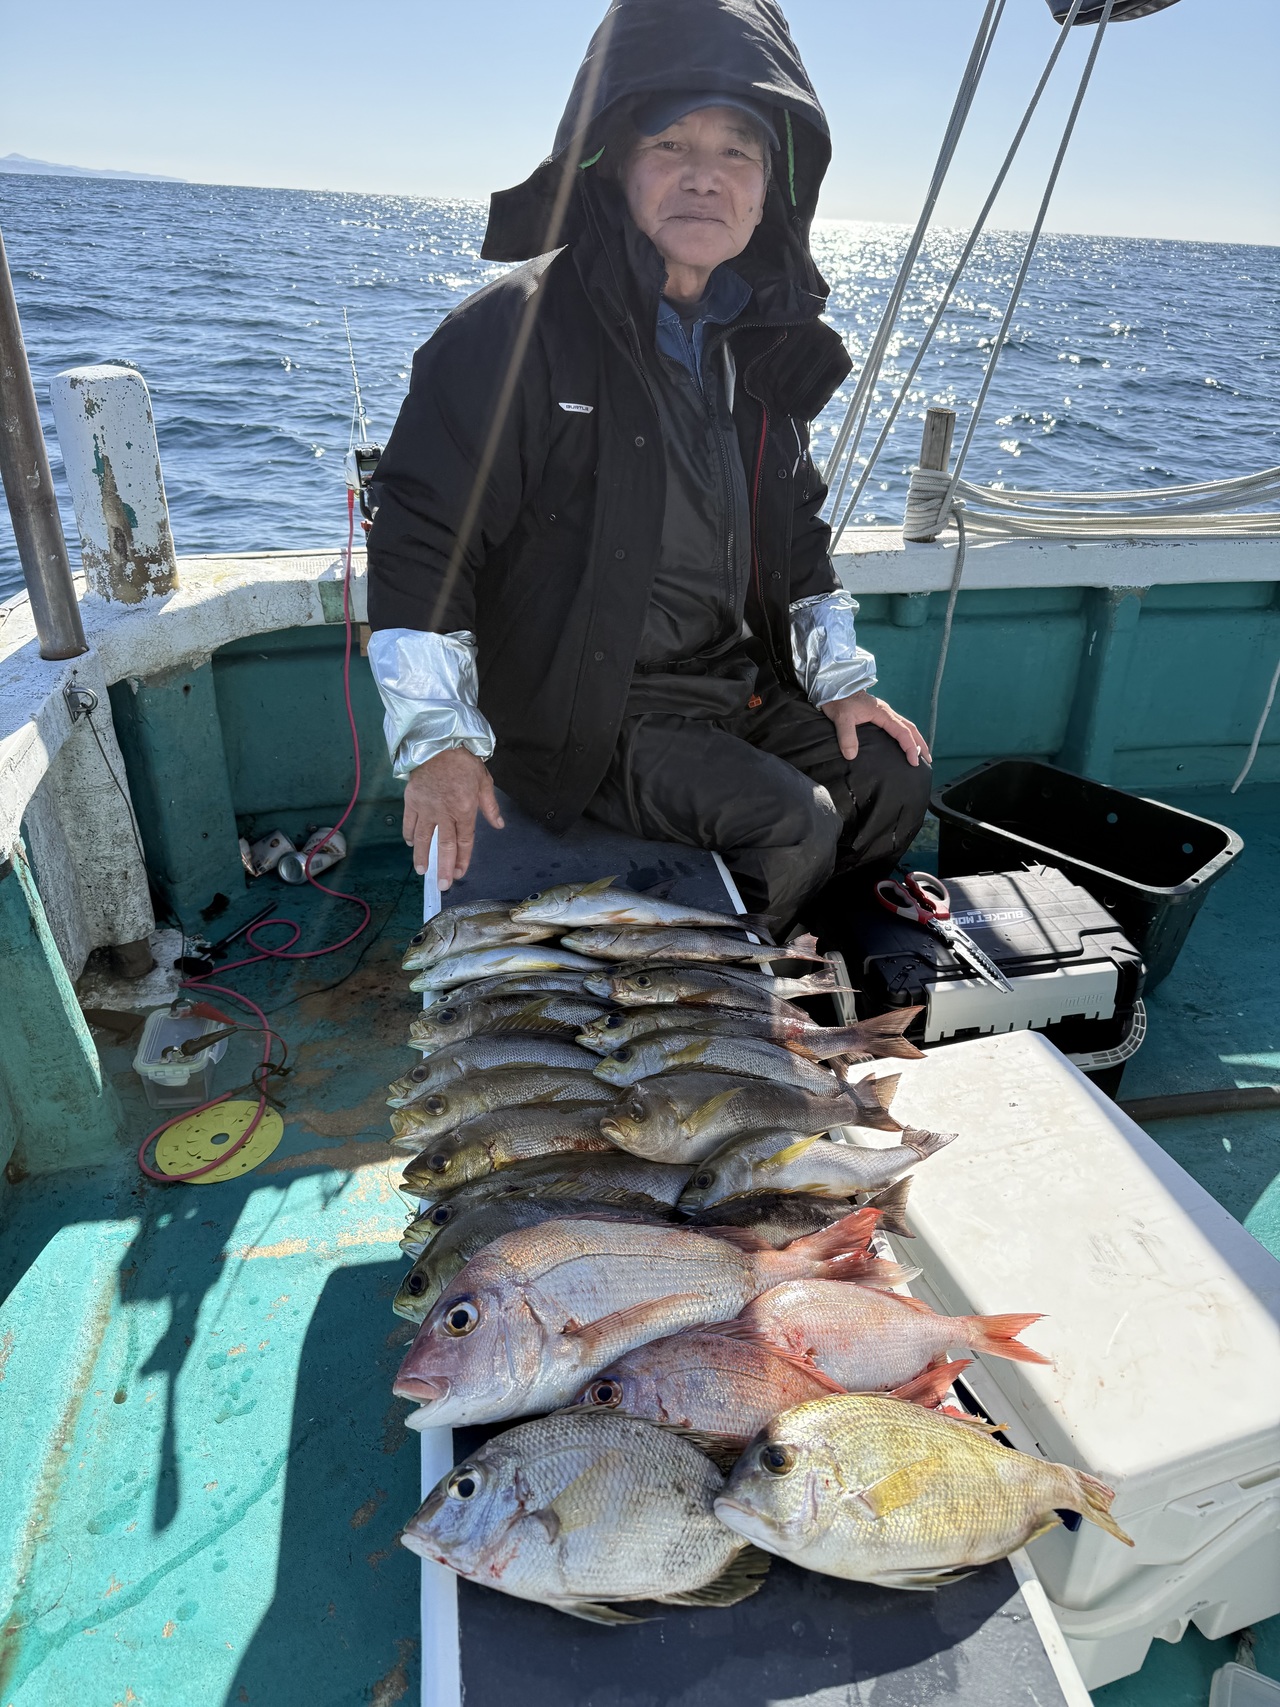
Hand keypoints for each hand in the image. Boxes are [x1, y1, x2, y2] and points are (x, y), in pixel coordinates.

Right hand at [402, 748, 503, 887]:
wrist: (438, 742)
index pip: (464, 841)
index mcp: (464, 809)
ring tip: (422, 871)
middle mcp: (444, 812)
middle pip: (444, 845)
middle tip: (442, 885)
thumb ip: (490, 806)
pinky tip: (410, 844)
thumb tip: (499, 825)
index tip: (459, 874)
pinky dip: (409, 834)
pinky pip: (410, 822)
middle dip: (443, 867)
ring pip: (423, 837)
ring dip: (422, 856)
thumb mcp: (484, 781)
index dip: (462, 859)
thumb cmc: (464, 761)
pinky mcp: (412, 800)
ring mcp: (426, 807)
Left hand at [822, 691, 930, 766]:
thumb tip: (851, 755)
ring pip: (906, 726)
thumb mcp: (841, 718)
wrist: (833, 687)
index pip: (902, 732)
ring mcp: (884, 712)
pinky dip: (906, 735)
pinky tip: (903, 743)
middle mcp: (887, 712)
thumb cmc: (838, 700)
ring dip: (915, 739)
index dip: (910, 747)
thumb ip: (846, 736)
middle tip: (928, 759)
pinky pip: (898, 725)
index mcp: (882, 713)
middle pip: (910, 728)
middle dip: (921, 744)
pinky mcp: (878, 714)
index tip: (914, 761)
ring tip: (921, 753)